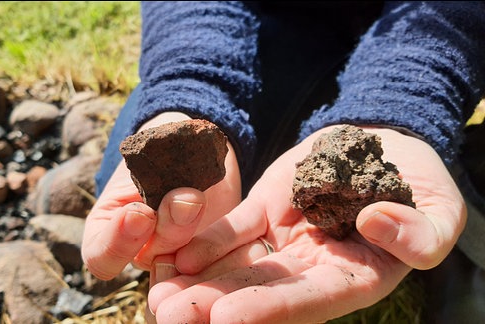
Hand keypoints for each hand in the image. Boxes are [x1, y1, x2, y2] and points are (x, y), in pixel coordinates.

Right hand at [81, 112, 241, 279]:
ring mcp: (175, 255)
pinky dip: (223, 246)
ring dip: (192, 231)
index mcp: (109, 233)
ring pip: (184, 263)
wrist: (190, 146)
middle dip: (168, 230)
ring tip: (199, 197)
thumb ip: (148, 177)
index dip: (118, 243)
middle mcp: (141, 252)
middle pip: (149, 260)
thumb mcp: (142, 159)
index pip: (101, 258)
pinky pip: (215, 260)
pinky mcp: (207, 251)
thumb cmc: (156, 149)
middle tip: (185, 198)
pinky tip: (231, 230)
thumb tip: (172, 200)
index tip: (139, 213)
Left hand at [148, 125, 465, 322]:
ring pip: (238, 266)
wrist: (385, 143)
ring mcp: (285, 241)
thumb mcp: (439, 208)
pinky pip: (233, 229)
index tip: (227, 318)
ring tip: (158, 296)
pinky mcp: (265, 211)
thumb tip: (374, 227)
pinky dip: (205, 241)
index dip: (272, 310)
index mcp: (356, 277)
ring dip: (198, 281)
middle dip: (216, 305)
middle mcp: (313, 268)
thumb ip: (422, 233)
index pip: (311, 300)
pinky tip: (173, 254)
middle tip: (171, 317)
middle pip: (262, 293)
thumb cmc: (421, 180)